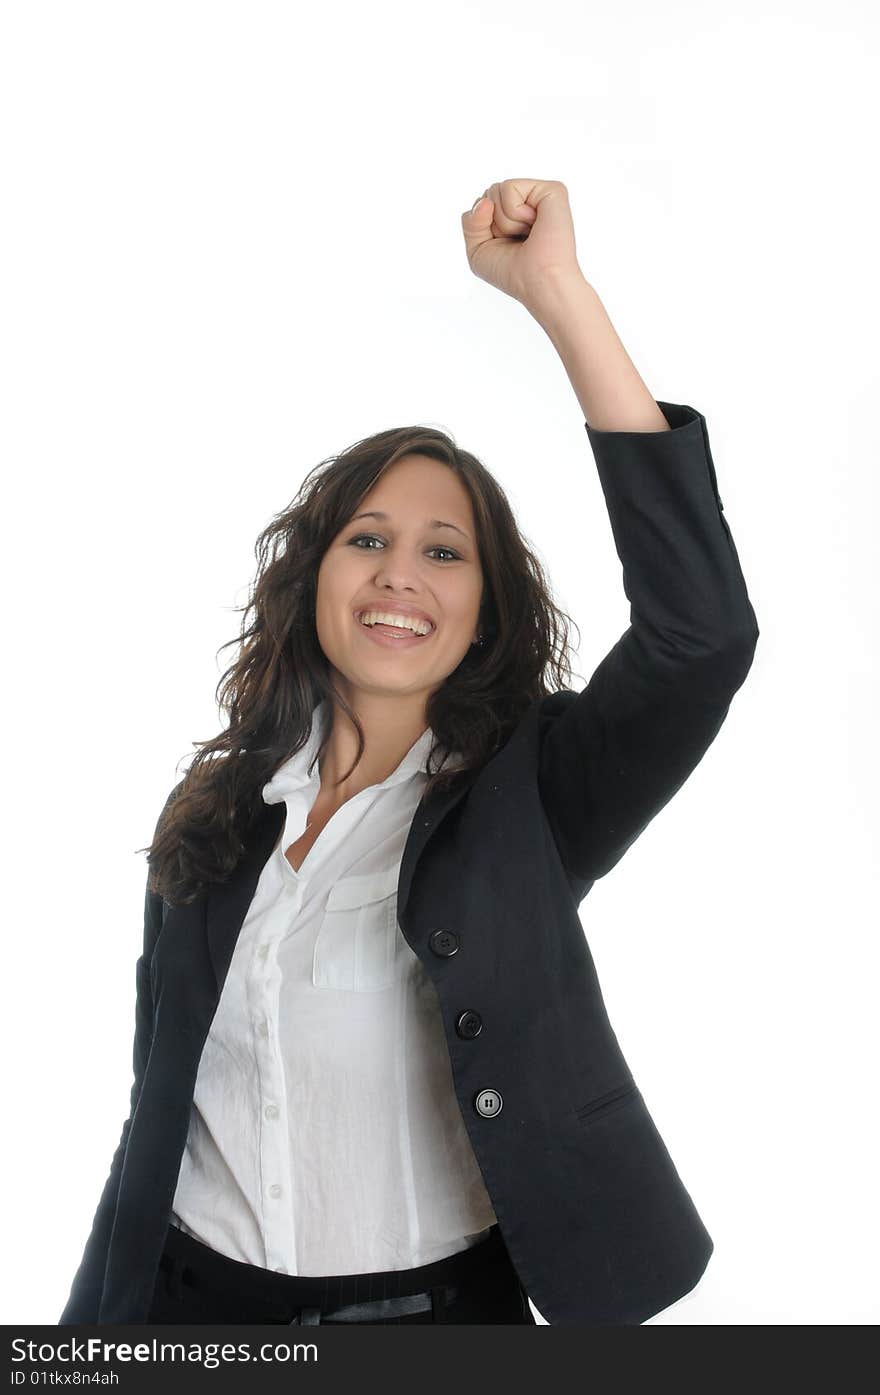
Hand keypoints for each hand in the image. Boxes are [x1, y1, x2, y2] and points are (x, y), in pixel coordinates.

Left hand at [460, 178, 583, 308]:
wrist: (538, 282)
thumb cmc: (512, 273)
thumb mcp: (477, 250)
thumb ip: (470, 222)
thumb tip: (485, 201)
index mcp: (514, 215)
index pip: (481, 204)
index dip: (483, 228)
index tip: (505, 246)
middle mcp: (528, 202)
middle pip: (487, 195)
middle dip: (492, 223)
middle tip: (518, 240)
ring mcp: (540, 195)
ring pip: (495, 190)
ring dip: (504, 221)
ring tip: (528, 234)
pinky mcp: (551, 189)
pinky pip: (509, 187)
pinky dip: (513, 211)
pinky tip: (534, 224)